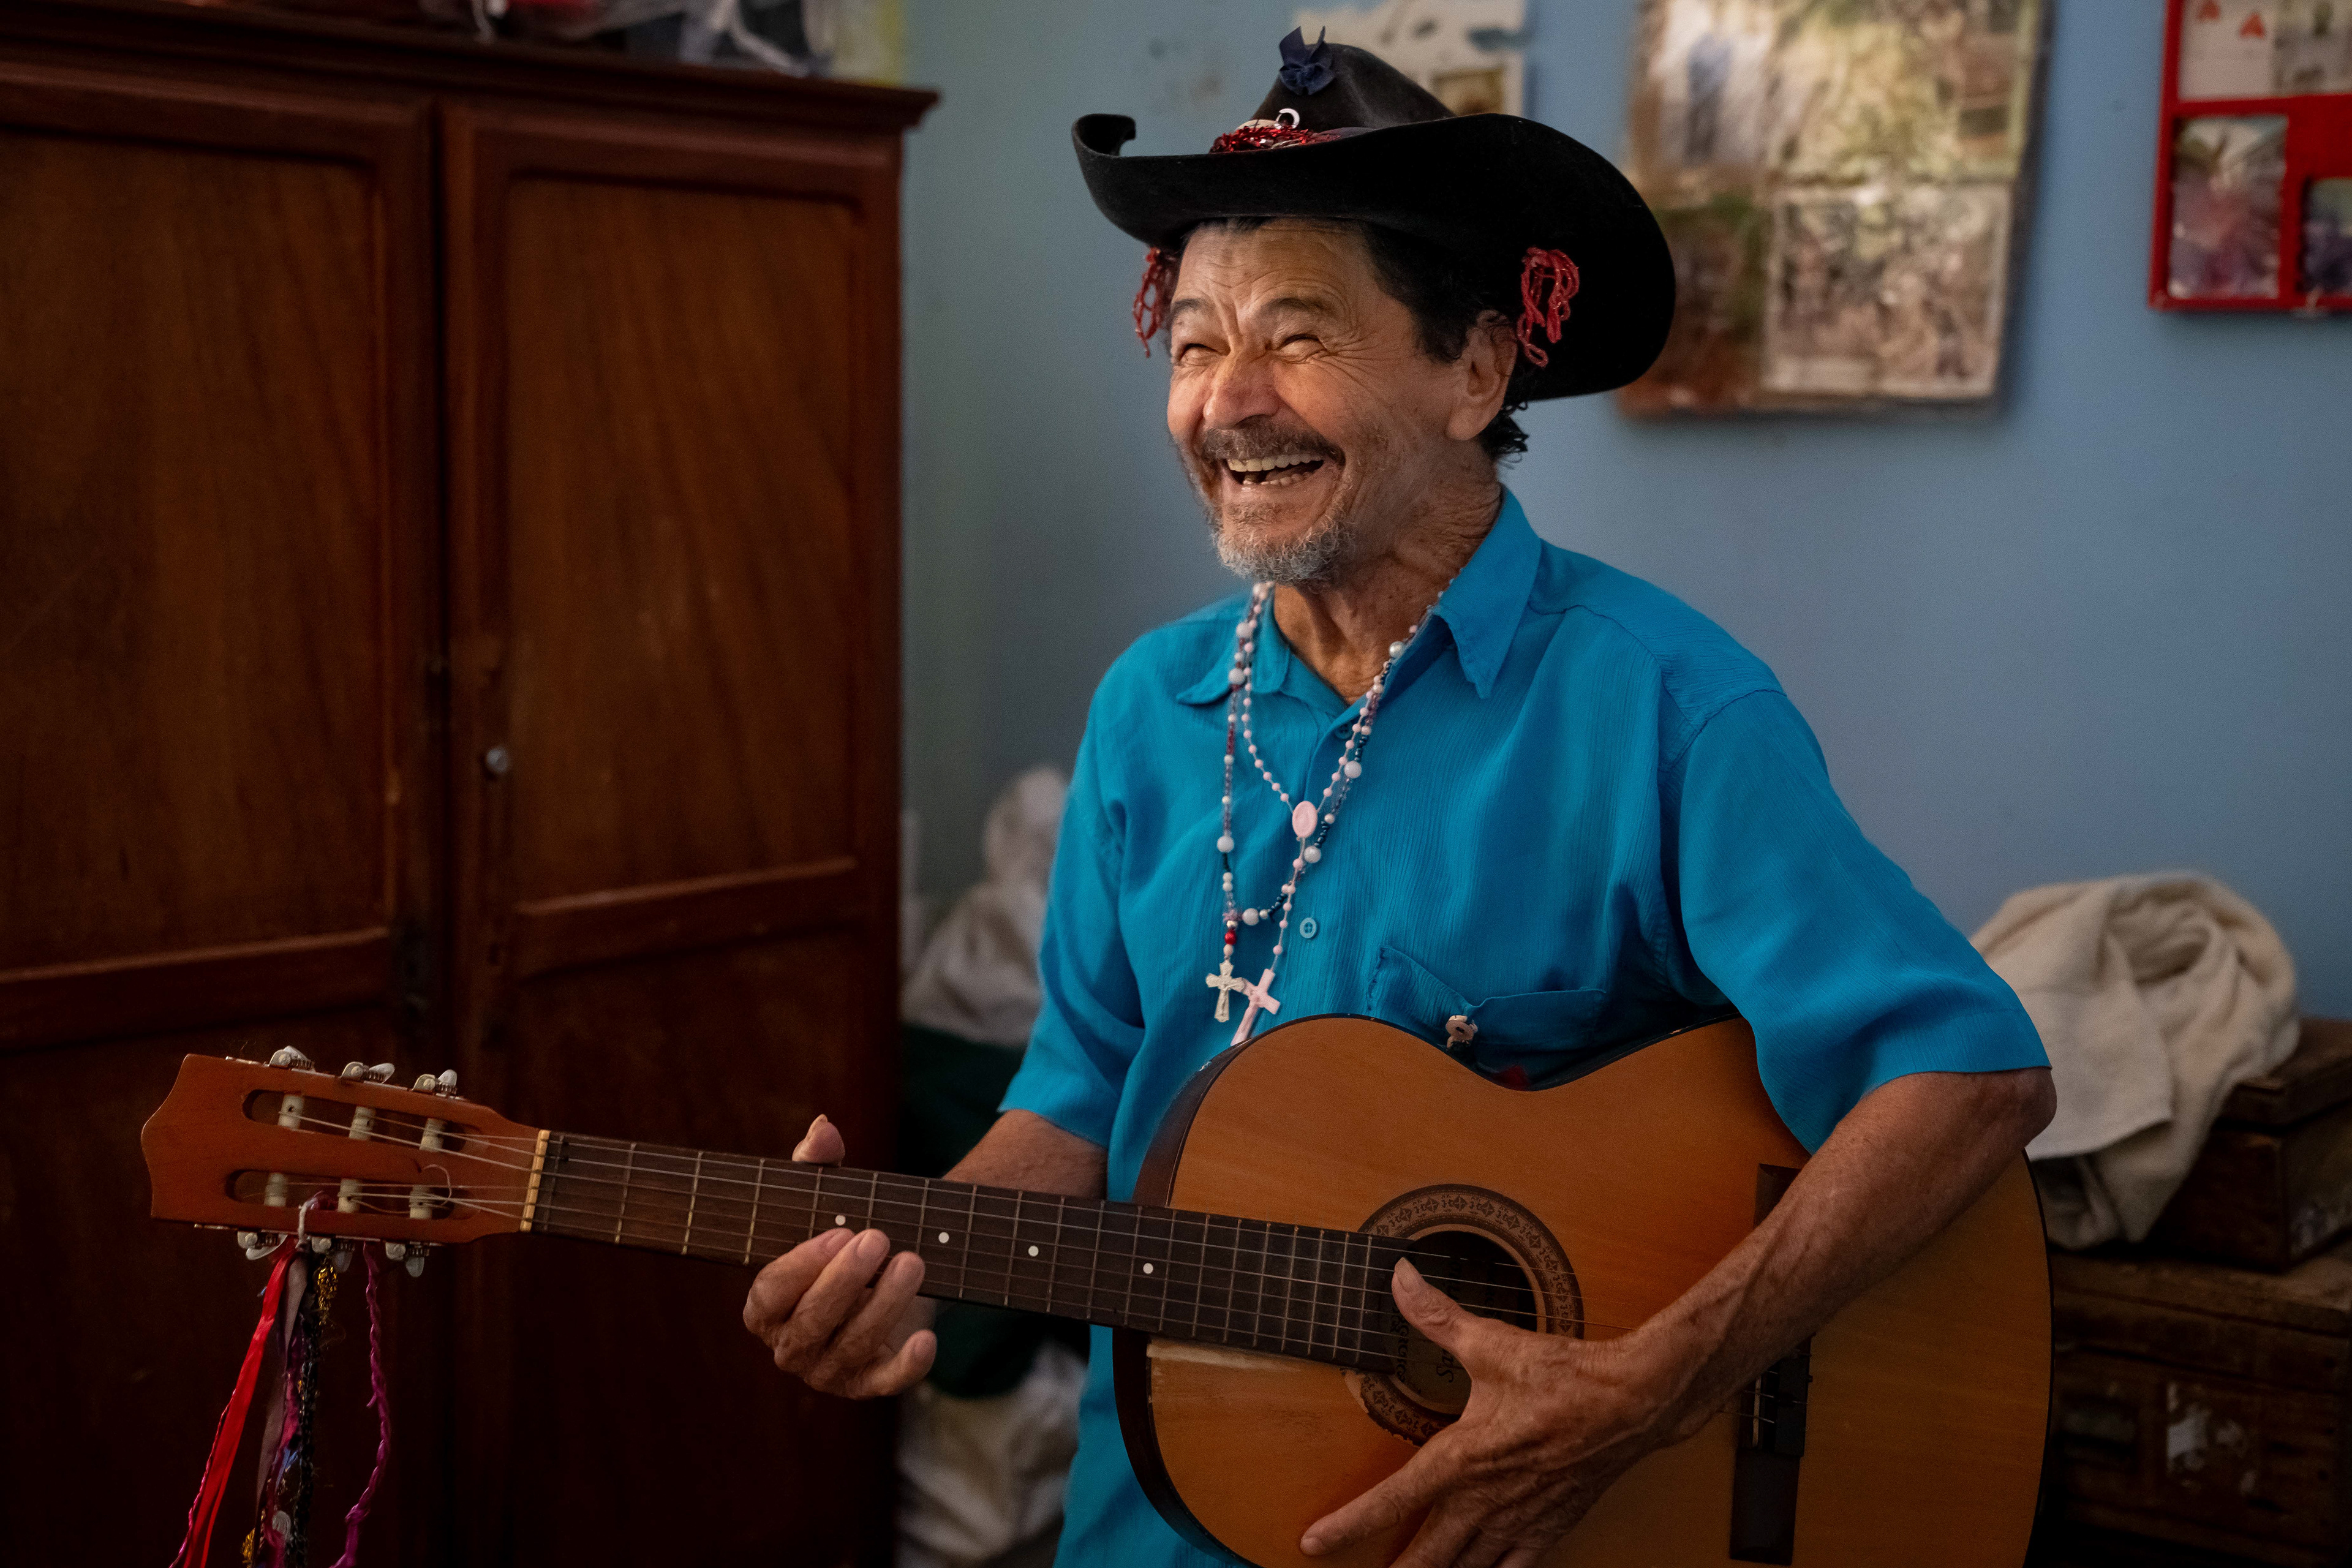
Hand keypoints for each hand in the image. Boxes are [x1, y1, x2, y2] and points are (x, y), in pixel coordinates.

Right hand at [741, 1114, 936, 1396]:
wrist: (884, 1271)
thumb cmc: (841, 1235)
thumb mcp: (827, 1197)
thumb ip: (817, 1164)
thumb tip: (824, 1128)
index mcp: (766, 1304)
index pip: (769, 1293)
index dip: (800, 1266)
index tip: (837, 1233)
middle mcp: (789, 1343)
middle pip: (811, 1322)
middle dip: (846, 1281)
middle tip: (882, 1238)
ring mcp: (827, 1369)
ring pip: (851, 1346)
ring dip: (885, 1305)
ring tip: (914, 1262)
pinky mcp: (867, 1383)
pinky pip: (884, 1384)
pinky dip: (905, 1367)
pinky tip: (927, 1340)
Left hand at [1300, 1260, 1685, 1567]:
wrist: (1633, 1404)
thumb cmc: (1564, 1377)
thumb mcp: (1492, 1342)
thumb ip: (1437, 1317)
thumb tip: (1400, 1279)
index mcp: (1464, 1459)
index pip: (1392, 1501)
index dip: (1347, 1525)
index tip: (1313, 1542)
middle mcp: (1486, 1501)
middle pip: (1426, 1557)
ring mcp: (1519, 1522)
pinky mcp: (1548, 1528)